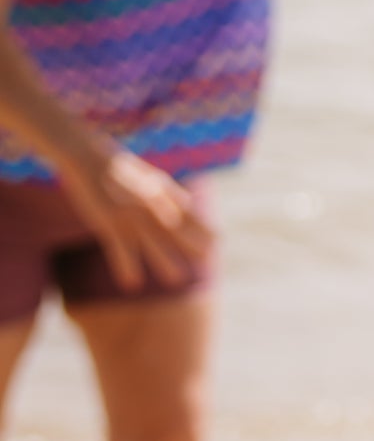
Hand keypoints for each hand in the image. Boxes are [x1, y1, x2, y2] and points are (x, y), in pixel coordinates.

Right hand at [62, 146, 211, 291]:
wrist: (87, 157)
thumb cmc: (120, 170)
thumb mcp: (150, 177)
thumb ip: (169, 193)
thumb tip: (189, 204)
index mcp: (159, 191)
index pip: (187, 211)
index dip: (203, 226)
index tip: (218, 240)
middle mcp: (148, 203)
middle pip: (174, 228)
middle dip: (192, 244)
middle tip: (207, 259)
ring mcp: (129, 214)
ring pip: (150, 241)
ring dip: (164, 261)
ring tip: (176, 279)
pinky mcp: (108, 222)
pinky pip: (119, 249)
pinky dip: (126, 266)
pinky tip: (132, 283)